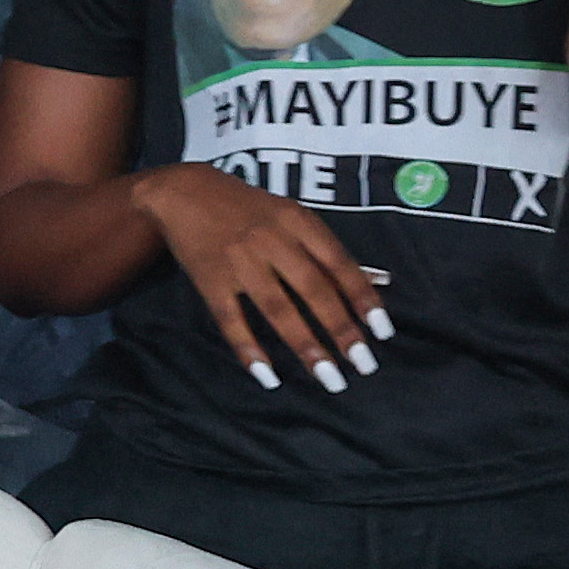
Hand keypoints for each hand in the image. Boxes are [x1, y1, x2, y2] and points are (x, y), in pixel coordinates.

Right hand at [130, 162, 389, 391]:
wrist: (185, 191)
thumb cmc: (251, 208)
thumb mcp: (294, 216)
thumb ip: (330, 251)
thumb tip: (378, 282)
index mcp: (299, 222)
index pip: (339, 263)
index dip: (363, 298)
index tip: (382, 332)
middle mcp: (272, 240)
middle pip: (313, 289)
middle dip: (340, 329)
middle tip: (363, 364)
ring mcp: (239, 261)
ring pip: (277, 308)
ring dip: (305, 345)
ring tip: (329, 376)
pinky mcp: (210, 280)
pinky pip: (231, 319)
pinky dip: (248, 348)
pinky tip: (268, 374)